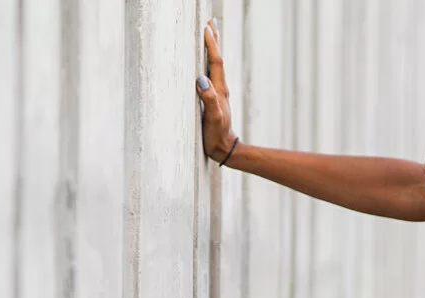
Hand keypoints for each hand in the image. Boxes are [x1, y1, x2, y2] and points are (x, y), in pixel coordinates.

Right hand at [194, 20, 237, 162]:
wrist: (223, 148)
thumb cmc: (216, 134)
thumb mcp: (212, 117)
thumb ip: (208, 99)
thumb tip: (200, 79)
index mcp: (219, 89)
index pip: (215, 62)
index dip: (211, 44)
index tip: (206, 27)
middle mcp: (219, 87)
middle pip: (217, 58)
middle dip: (214, 40)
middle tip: (211, 21)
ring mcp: (217, 92)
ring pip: (215, 64)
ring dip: (212, 48)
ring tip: (210, 33)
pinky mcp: (213, 97)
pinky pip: (211, 73)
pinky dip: (209, 61)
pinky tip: (205, 61)